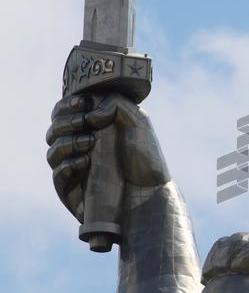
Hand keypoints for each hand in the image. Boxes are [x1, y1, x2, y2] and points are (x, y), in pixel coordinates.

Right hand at [46, 93, 169, 222]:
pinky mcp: (72, 190)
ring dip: (68, 142)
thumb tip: (90, 116)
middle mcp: (78, 147)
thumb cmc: (146, 156)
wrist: (152, 190)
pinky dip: (68, 164)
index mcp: (89, 129)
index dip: (67, 105)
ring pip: (53, 152)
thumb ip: (115, 104)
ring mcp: (73, 169)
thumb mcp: (137, 121)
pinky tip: (86, 160)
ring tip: (91, 141)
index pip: (63, 113)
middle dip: (65, 122)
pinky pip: (58, 175)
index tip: (83, 102)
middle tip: (85, 121)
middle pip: (54, 131)